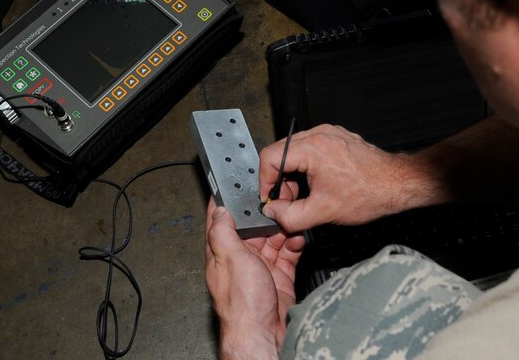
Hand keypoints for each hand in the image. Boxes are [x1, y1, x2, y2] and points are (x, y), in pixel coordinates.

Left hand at [205, 200, 304, 359]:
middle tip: (276, 197)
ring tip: (291, 215)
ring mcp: (261, 268)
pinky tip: (298, 238)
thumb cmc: (242, 303)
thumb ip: (223, 233)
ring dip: (282, 228)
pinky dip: (294, 244)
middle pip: (252, 227)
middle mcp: (240, 259)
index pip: (221, 221)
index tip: (236, 184)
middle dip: (264, 213)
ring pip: (272, 239)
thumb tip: (219, 210)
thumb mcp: (230, 258)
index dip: (228, 202)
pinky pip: (288, 254)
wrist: (265, 334)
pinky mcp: (279, 277)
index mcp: (222, 253)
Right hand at [260, 124, 437, 232]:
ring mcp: (329, 133)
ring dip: (292, 172)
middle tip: (287, 200)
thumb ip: (290, 216)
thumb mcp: (323, 212)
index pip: (270, 157)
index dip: (265, 181)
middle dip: (279, 179)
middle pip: (280, 152)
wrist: (397, 184)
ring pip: (294, 149)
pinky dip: (306, 165)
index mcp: (312, 148)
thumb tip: (273, 213)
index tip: (270, 198)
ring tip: (303, 194)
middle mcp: (319, 134)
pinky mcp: (337, 137)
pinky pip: (310, 147)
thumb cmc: (369, 194)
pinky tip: (316, 183)